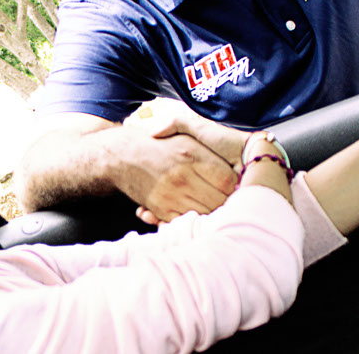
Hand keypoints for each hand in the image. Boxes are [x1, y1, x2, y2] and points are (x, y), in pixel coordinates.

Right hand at [118, 100, 244, 223]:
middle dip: (226, 202)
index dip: (236, 186)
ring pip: (204, 214)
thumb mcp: (186, 136)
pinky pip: (185, 222)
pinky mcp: (160, 209)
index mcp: (192, 156)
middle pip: (219, 201)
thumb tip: (234, 169)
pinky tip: (194, 209)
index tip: (236, 185)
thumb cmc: (161, 145)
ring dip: (211, 212)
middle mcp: (181, 177)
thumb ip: (211, 150)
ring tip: (212, 205)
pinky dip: (192, 219)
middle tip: (228, 198)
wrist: (122, 156)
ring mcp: (170, 195)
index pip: (228, 181)